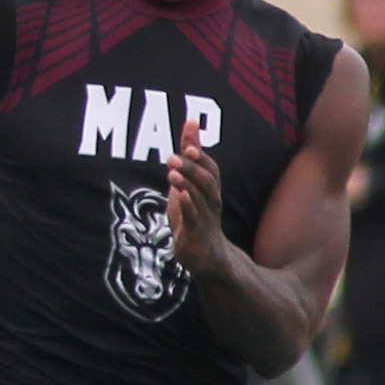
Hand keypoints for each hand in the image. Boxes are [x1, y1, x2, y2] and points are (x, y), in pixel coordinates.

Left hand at [167, 124, 237, 275]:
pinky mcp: (196, 233)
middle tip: (174, 154)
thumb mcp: (186, 186)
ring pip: (201, 197)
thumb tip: (189, 127)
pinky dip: (188, 205)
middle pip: (207, 179)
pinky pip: (194, 217)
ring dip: (187, 183)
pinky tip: (179, 196)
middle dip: (192, 166)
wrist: (206, 256)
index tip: (190, 129)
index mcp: (210, 190)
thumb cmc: (194, 217)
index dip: (200, 149)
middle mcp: (212, 201)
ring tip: (172, 172)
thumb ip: (187, 159)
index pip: (209, 166)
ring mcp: (206, 217)